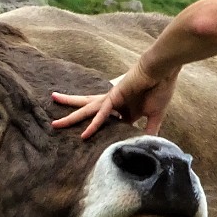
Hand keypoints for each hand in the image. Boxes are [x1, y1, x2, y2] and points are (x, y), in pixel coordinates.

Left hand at [51, 62, 177, 138]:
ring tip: (54, 124)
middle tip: (54, 124)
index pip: (104, 122)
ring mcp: (111, 99)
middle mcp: (112, 104)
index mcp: (122, 109)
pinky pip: (102, 113)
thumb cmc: (159, 89)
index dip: (94, 131)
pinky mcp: (114, 96)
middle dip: (71, 118)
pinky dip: (94, 123)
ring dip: (71, 117)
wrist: (163, 72)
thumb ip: (150, 130)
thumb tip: (149, 143)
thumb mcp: (154, 116)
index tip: (84, 142)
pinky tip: (85, 134)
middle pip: (87, 112)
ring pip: (87, 110)